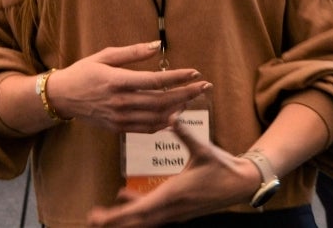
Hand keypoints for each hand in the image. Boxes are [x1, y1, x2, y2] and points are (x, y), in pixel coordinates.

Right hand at [48, 42, 210, 133]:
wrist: (62, 97)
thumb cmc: (84, 72)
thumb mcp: (106, 55)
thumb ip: (132, 52)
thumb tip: (157, 45)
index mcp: (117, 81)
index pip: (155, 81)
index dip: (177, 78)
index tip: (195, 72)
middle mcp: (120, 102)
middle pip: (161, 101)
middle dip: (186, 93)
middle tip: (204, 86)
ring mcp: (119, 118)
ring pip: (156, 117)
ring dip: (178, 108)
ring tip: (193, 98)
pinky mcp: (117, 128)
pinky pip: (145, 128)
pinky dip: (163, 123)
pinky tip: (175, 114)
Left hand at [86, 113, 260, 225]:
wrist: (240, 184)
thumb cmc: (222, 166)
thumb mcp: (203, 148)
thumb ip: (186, 133)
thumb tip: (172, 115)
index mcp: (173, 194)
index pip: (139, 211)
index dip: (117, 216)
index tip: (99, 217)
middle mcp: (171, 208)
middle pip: (136, 221)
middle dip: (114, 221)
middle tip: (92, 218)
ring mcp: (175, 212)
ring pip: (144, 219)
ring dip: (125, 217)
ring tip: (103, 214)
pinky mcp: (178, 209)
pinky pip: (153, 213)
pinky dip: (137, 207)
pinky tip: (125, 195)